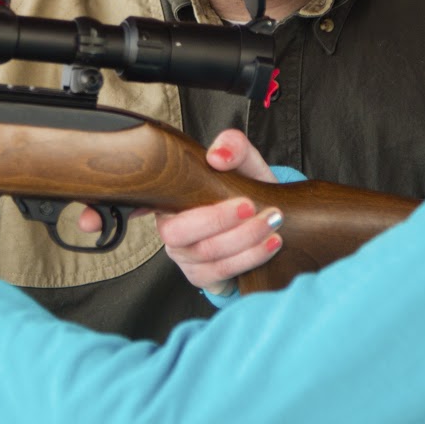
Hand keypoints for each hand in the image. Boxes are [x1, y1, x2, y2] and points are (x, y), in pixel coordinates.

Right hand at [155, 129, 282, 296]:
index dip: (156, 205)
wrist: (265, 219)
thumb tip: (216, 156)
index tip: (223, 198)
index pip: (152, 202)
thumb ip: (233, 147)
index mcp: (169, 199)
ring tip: (272, 221)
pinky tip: (271, 243)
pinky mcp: (202, 277)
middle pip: (179, 233)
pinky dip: (250, 258)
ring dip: (244, 239)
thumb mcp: (243, 162)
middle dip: (218, 220)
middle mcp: (170, 230)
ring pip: (206, 254)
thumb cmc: (245, 189)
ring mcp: (184, 258)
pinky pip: (221, 272)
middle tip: (251, 206)